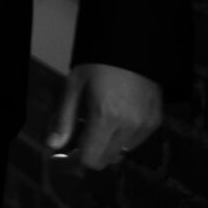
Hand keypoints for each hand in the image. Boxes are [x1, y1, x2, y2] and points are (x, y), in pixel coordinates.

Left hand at [47, 62, 164, 170]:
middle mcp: (130, 124)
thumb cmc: (98, 62)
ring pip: (120, 152)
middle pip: (105, 160)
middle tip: (75, 138)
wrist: (132, 44)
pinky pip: (135, 141)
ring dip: (105, 145)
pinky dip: (121, 137)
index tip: (60, 159)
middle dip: (87, 153)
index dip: (72, 163)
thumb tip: (52, 145)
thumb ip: (64, 119)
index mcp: (106, 115)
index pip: (91, 159)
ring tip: (95, 120)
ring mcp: (146, 123)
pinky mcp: (155, 120)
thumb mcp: (74, 86)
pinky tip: (113, 117)